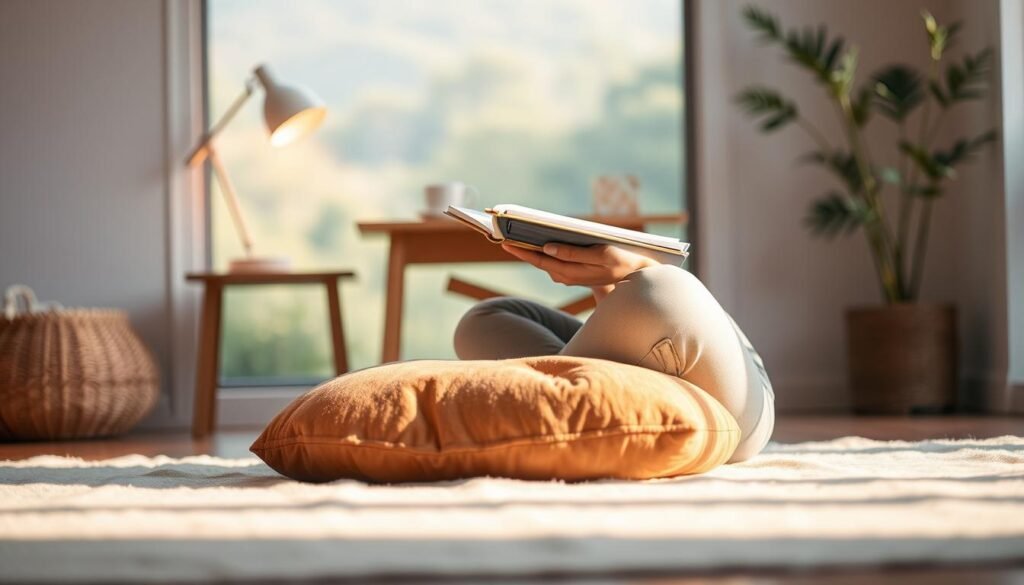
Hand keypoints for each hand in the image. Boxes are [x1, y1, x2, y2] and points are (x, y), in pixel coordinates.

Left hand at [500, 242, 657, 300]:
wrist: (636, 276)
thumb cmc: (621, 262)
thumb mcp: (601, 255)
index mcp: (570, 272)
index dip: (521, 251)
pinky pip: (553, 261)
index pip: (539, 260)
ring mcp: (568, 276)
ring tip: (517, 235)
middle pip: (537, 261)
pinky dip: (544, 252)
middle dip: (521, 249)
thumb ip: (573, 253)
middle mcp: (565, 276)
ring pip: (544, 261)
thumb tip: (547, 248)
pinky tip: (538, 241)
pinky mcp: (572, 272)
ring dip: (531, 250)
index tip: (505, 241)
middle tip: (503, 235)